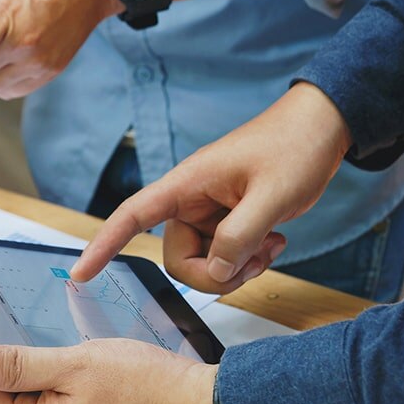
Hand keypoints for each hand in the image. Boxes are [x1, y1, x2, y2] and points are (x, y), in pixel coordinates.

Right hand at [71, 84, 352, 292]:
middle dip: (215, 273)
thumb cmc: (294, 147)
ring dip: (238, 267)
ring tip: (271, 245)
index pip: (132, 216)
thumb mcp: (272, 196)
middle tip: (255, 261)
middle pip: (178, 259)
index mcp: (187, 185)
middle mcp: (191, 201)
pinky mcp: (228, 221)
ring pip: (204, 263)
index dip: (104, 245)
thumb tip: (217, 270)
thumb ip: (239, 237)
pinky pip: (224, 256)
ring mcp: (210, 213)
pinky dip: (248, 260)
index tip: (81, 274)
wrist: (322, 129)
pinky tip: (274, 240)